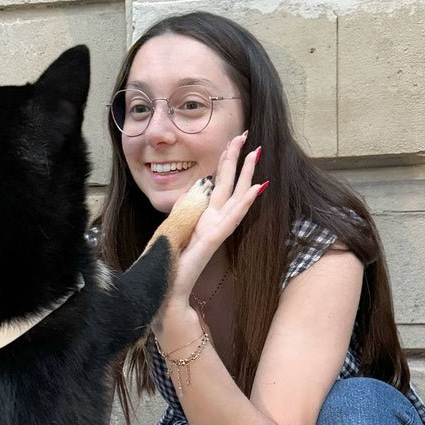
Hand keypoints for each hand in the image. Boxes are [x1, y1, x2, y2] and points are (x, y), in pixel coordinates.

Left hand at [169, 133, 265, 300]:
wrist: (168, 289)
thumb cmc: (172, 263)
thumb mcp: (177, 226)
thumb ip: (188, 208)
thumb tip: (195, 191)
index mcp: (205, 216)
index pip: (219, 184)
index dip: (226, 162)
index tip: (233, 142)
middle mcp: (213, 220)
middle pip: (229, 183)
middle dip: (237, 158)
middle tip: (247, 134)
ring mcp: (216, 229)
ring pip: (235, 196)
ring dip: (246, 174)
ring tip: (256, 152)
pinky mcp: (212, 240)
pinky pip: (232, 217)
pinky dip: (246, 203)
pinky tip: (256, 187)